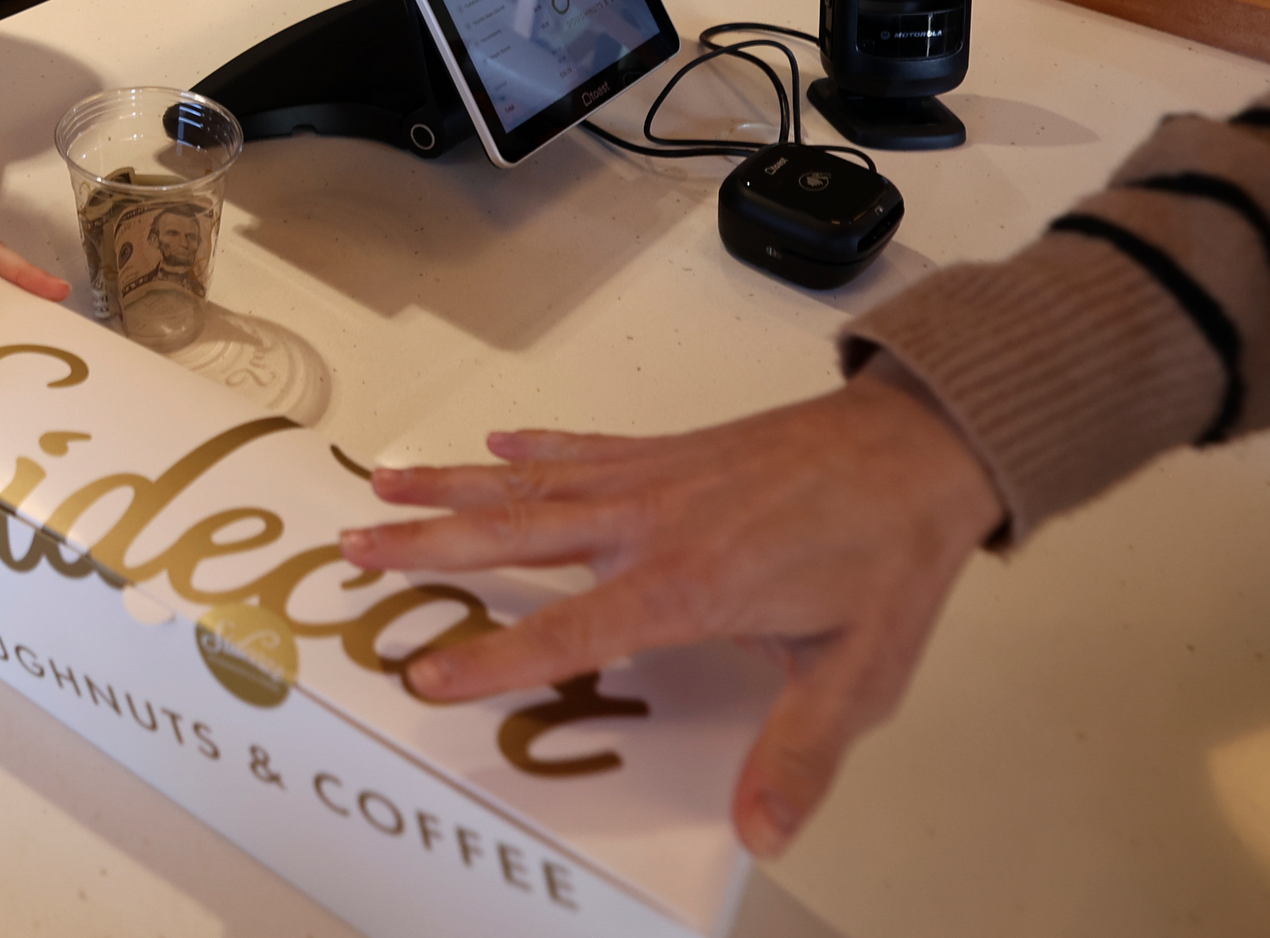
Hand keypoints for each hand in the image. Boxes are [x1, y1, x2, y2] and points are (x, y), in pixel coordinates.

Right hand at [338, 373, 1002, 858]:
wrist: (915, 446)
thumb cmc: (888, 551)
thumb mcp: (859, 670)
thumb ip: (801, 751)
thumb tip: (761, 828)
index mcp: (688, 582)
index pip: (570, 630)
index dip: (494, 658)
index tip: (427, 676)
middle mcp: (652, 522)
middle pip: (515, 533)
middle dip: (429, 543)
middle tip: (355, 546)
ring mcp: (655, 479)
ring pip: (530, 482)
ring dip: (452, 484)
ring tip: (382, 482)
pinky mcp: (671, 453)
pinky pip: (582, 447)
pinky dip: (533, 446)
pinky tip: (495, 442)